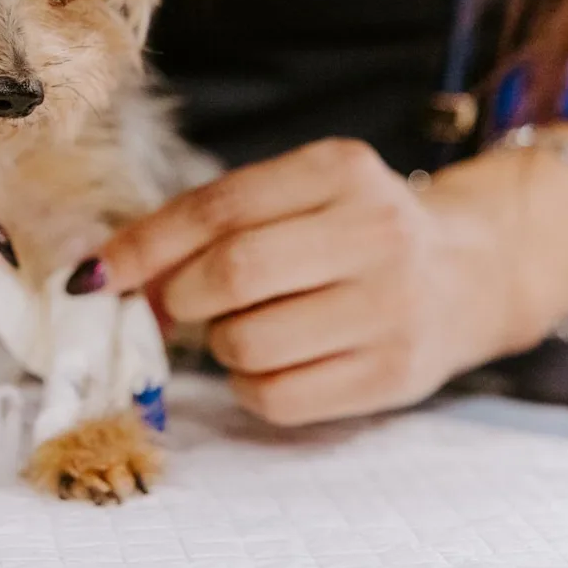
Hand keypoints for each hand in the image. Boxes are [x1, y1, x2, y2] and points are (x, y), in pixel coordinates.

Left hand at [95, 139, 527, 426]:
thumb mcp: (297, 197)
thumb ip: (213, 222)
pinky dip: (249, 386)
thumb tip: (111, 273)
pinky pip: (278, 398)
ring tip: (240, 328)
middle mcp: (374, 232)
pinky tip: (270, 362)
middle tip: (171, 307)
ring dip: (218, 344)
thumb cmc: (354, 231)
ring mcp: (389, 307)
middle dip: (178, 298)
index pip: (217, 207)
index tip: (97, 274)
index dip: (144, 245)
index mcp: (340, 170)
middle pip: (231, 274)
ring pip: (248, 342)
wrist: (470, 273)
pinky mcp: (392, 374)